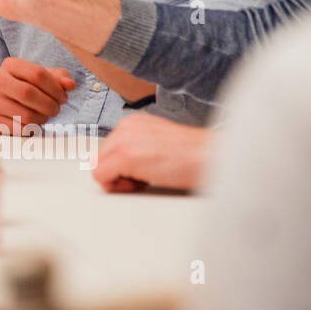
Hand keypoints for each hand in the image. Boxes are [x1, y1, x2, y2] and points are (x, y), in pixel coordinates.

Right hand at [0, 57, 74, 131]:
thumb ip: (59, 78)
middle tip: (56, 109)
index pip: (37, 74)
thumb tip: (70, 84)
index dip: (56, 88)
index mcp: (10, 65)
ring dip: (42, 118)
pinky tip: (34, 124)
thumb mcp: (41, 78)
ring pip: (25, 114)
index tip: (63, 97)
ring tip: (45, 116)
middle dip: (49, 105)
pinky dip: (32, 129)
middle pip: (28, 93)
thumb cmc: (24, 87)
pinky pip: (19, 129)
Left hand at [91, 113, 209, 192]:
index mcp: (133, 123)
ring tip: (146, 179)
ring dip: (119, 180)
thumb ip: (138, 148)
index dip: (120, 167)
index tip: (138, 173)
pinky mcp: (125, 156)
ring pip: (98, 167)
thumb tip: (120, 166)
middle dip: (117, 173)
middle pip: (100, 158)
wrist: (211, 156)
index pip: (108, 150)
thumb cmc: (194, 155)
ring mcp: (124, 140)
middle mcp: (125, 126)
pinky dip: (117, 187)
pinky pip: (101, 177)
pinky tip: (142, 184)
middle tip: (143, 179)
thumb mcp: (159, 143)